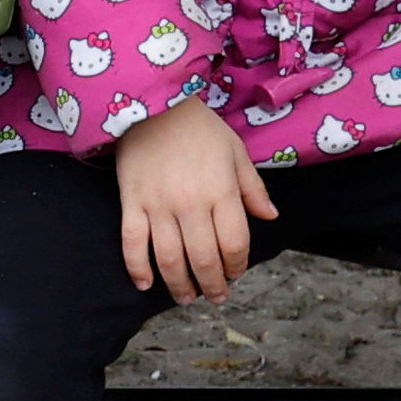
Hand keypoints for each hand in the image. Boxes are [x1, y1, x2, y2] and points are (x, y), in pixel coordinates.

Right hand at [115, 98, 276, 307]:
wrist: (153, 103)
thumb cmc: (199, 127)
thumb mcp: (235, 151)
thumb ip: (252, 188)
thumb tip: (269, 217)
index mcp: (221, 191)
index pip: (234, 244)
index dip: (237, 266)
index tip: (236, 273)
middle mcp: (191, 204)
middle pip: (204, 259)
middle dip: (213, 285)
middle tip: (216, 297)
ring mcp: (158, 205)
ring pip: (169, 259)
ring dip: (180, 285)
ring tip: (187, 297)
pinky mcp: (131, 203)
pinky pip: (132, 243)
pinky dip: (137, 268)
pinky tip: (145, 285)